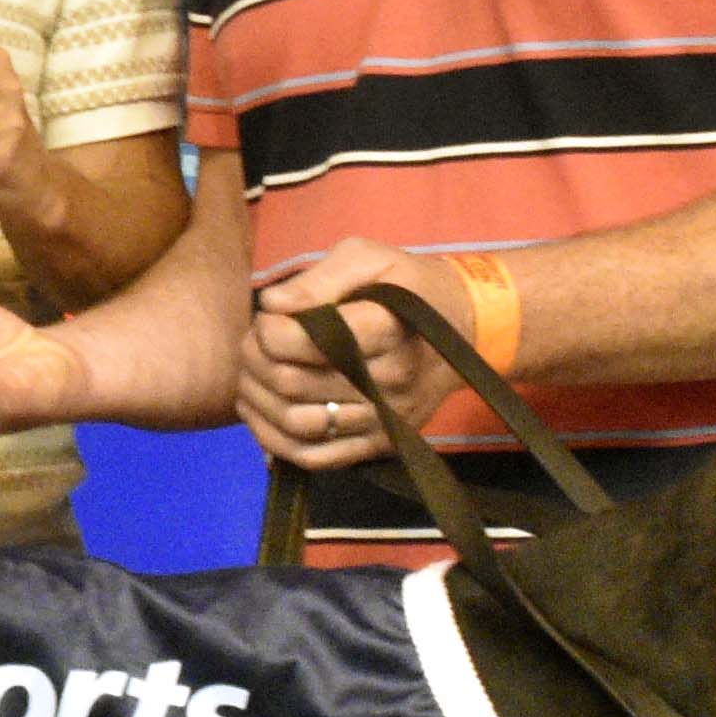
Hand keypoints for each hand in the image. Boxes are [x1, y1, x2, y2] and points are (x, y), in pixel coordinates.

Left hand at [235, 239, 471, 469]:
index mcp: (388, 328)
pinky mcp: (380, 445)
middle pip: (293, 382)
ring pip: (297, 425)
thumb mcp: (370, 257)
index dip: (269, 330)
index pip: (307, 340)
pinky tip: (264, 415)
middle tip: (253, 344)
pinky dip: (276, 442)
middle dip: (256, 362)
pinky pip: (316, 458)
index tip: (269, 317)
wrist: (464, 329)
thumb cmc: (409, 286)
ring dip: (257, 402)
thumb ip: (319, 278)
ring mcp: (386, 419)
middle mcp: (390, 380)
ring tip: (251, 376)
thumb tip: (271, 304)